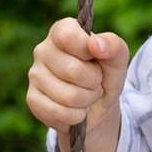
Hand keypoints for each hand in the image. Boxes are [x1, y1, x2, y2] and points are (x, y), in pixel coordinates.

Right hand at [27, 16, 128, 151]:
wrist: (95, 115)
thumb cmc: (106, 80)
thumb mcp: (118, 64)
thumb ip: (114, 48)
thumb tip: (97, 44)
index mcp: (62, 33)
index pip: (68, 33)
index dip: (88, 51)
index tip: (98, 59)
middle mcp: (42, 51)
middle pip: (73, 70)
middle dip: (94, 84)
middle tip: (95, 87)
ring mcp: (34, 78)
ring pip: (67, 94)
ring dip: (86, 103)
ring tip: (87, 100)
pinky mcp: (32, 102)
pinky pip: (58, 114)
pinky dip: (75, 118)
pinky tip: (76, 114)